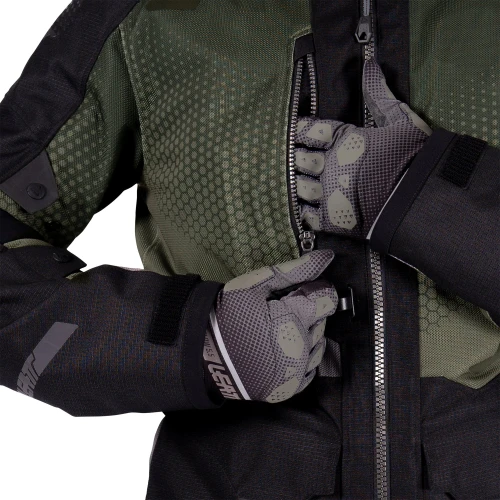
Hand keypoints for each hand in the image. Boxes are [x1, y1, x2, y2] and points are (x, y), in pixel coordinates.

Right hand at [203, 250, 336, 402]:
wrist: (204, 353)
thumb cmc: (228, 314)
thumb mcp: (256, 284)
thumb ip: (295, 270)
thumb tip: (327, 257)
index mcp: (295, 320)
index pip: (327, 300)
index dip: (316, 291)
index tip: (300, 290)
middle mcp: (301, 348)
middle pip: (322, 322)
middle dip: (308, 312)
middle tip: (283, 309)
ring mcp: (296, 372)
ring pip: (319, 345)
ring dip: (307, 334)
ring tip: (281, 329)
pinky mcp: (290, 389)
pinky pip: (311, 370)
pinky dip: (303, 358)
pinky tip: (284, 348)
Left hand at [294, 58, 431, 238]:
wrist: (420, 202)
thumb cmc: (412, 158)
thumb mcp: (401, 121)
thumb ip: (379, 94)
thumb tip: (369, 63)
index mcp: (344, 140)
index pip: (310, 130)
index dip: (300, 130)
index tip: (295, 131)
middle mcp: (330, 165)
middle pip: (300, 159)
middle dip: (297, 158)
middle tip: (296, 159)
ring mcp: (329, 194)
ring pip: (299, 187)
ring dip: (298, 183)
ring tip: (299, 182)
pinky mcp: (331, 219)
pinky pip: (306, 214)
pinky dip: (304, 210)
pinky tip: (306, 207)